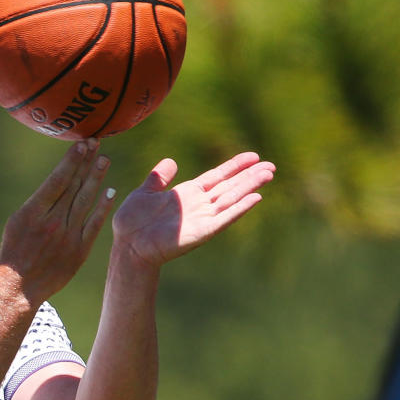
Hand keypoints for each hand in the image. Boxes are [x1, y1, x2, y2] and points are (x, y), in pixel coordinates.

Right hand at [0, 139, 116, 305]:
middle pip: (74, 186)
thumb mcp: (17, 222)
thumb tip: (58, 182)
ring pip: (85, 201)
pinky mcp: (79, 251)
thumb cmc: (14, 252)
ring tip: (104, 160)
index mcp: (33, 212)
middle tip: (97, 143)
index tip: (82, 144)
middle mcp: (52, 222)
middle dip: (86, 162)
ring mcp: (67, 236)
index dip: (71, 160)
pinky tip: (110, 192)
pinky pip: (93, 225)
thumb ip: (38, 203)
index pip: (57, 180)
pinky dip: (102, 208)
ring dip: (96, 179)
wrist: (19, 288)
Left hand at [111, 152, 275, 266]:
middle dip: (249, 176)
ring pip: (232, 198)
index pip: (217, 176)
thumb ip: (159, 178)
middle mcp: (199, 205)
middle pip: (230, 186)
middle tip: (271, 165)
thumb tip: (171, 161)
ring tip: (268, 174)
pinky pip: (225, 218)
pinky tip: (255, 198)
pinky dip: (240, 208)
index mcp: (187, 194)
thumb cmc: (133, 221)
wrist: (128, 244)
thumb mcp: (145, 192)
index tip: (253, 156)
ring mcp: (203, 218)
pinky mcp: (203, 231)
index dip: (234, 166)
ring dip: (250, 187)